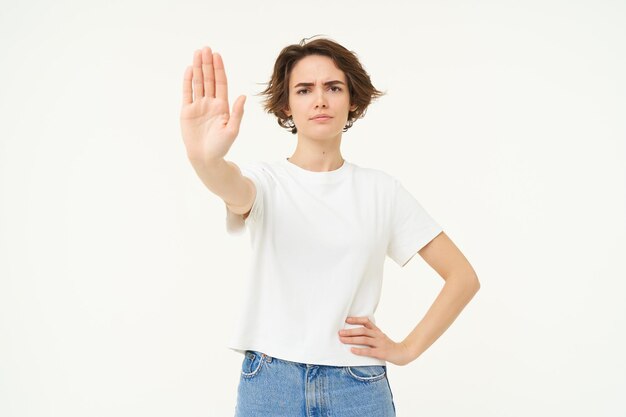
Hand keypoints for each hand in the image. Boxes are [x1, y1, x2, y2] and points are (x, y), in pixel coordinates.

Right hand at [180, 46, 245, 162]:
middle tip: (206, 48)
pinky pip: (187, 93)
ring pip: (198, 83)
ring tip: (197, 53)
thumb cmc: (221, 146)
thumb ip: (237, 112)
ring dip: (198, 68)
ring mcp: (198, 106)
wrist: (205, 158)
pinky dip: (188, 81)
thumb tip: (243, 96)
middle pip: (209, 79)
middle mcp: (210, 103)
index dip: (219, 69)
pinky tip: (190, 69)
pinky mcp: (187, 111)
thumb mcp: (232, 129)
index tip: (217, 55)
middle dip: (207, 64)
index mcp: (222, 106)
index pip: (220, 83)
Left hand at [338, 317, 413, 365]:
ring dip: (351, 339)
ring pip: (364, 339)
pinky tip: (352, 350)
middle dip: (350, 331)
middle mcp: (378, 335)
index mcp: (377, 331)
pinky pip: (368, 351)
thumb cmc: (389, 346)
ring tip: (342, 340)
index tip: (346, 320)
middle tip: (340, 333)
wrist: (403, 353)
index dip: (356, 319)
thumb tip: (356, 333)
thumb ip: (371, 334)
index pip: (366, 322)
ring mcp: (380, 343)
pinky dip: (359, 350)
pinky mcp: (381, 353)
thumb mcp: (381, 337)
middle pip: (362, 331)